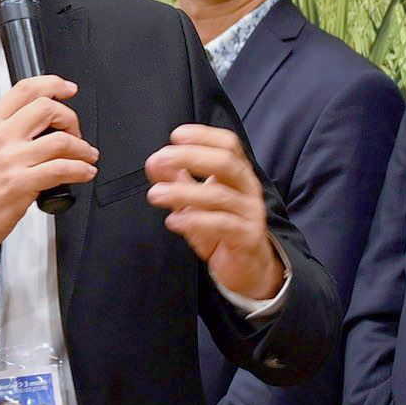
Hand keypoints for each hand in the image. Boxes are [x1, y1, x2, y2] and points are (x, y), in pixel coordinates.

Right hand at [0, 76, 97, 258]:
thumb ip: (3, 133)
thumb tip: (35, 128)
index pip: (24, 90)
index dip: (52, 84)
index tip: (67, 88)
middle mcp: (0, 138)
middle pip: (47, 108)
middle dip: (71, 118)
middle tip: (77, 132)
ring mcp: (11, 160)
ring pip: (61, 140)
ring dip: (82, 148)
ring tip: (86, 156)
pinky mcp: (21, 184)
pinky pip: (61, 169)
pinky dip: (80, 170)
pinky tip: (83, 173)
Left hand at [144, 125, 282, 298]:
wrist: (246, 268)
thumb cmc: (221, 231)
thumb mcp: (194, 203)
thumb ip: (177, 181)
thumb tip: (155, 161)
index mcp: (238, 174)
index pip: (228, 145)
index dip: (204, 136)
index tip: (176, 136)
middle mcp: (248, 188)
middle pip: (225, 163)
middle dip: (191, 157)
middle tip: (161, 159)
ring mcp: (250, 213)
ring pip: (219, 195)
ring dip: (182, 192)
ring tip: (156, 194)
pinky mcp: (248, 237)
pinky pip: (222, 225)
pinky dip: (194, 221)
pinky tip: (173, 220)